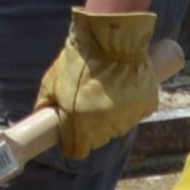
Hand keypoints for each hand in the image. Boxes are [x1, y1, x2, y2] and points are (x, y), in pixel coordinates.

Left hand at [36, 8, 167, 160]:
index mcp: (81, 128)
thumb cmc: (78, 60)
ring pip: (118, 126)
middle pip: (98, 139)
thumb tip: (42, 114)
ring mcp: (129, 118)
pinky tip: (123, 87)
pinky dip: (131, 104)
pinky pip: (136, 112)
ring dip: (112, 115)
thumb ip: (46, 104)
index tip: (71, 128)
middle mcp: (106, 128)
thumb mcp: (52, 82)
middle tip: (89, 101)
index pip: (77, 151)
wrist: (111, 39)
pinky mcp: (146, 105)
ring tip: (106, 90)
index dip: (73, 140)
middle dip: (92, 126)